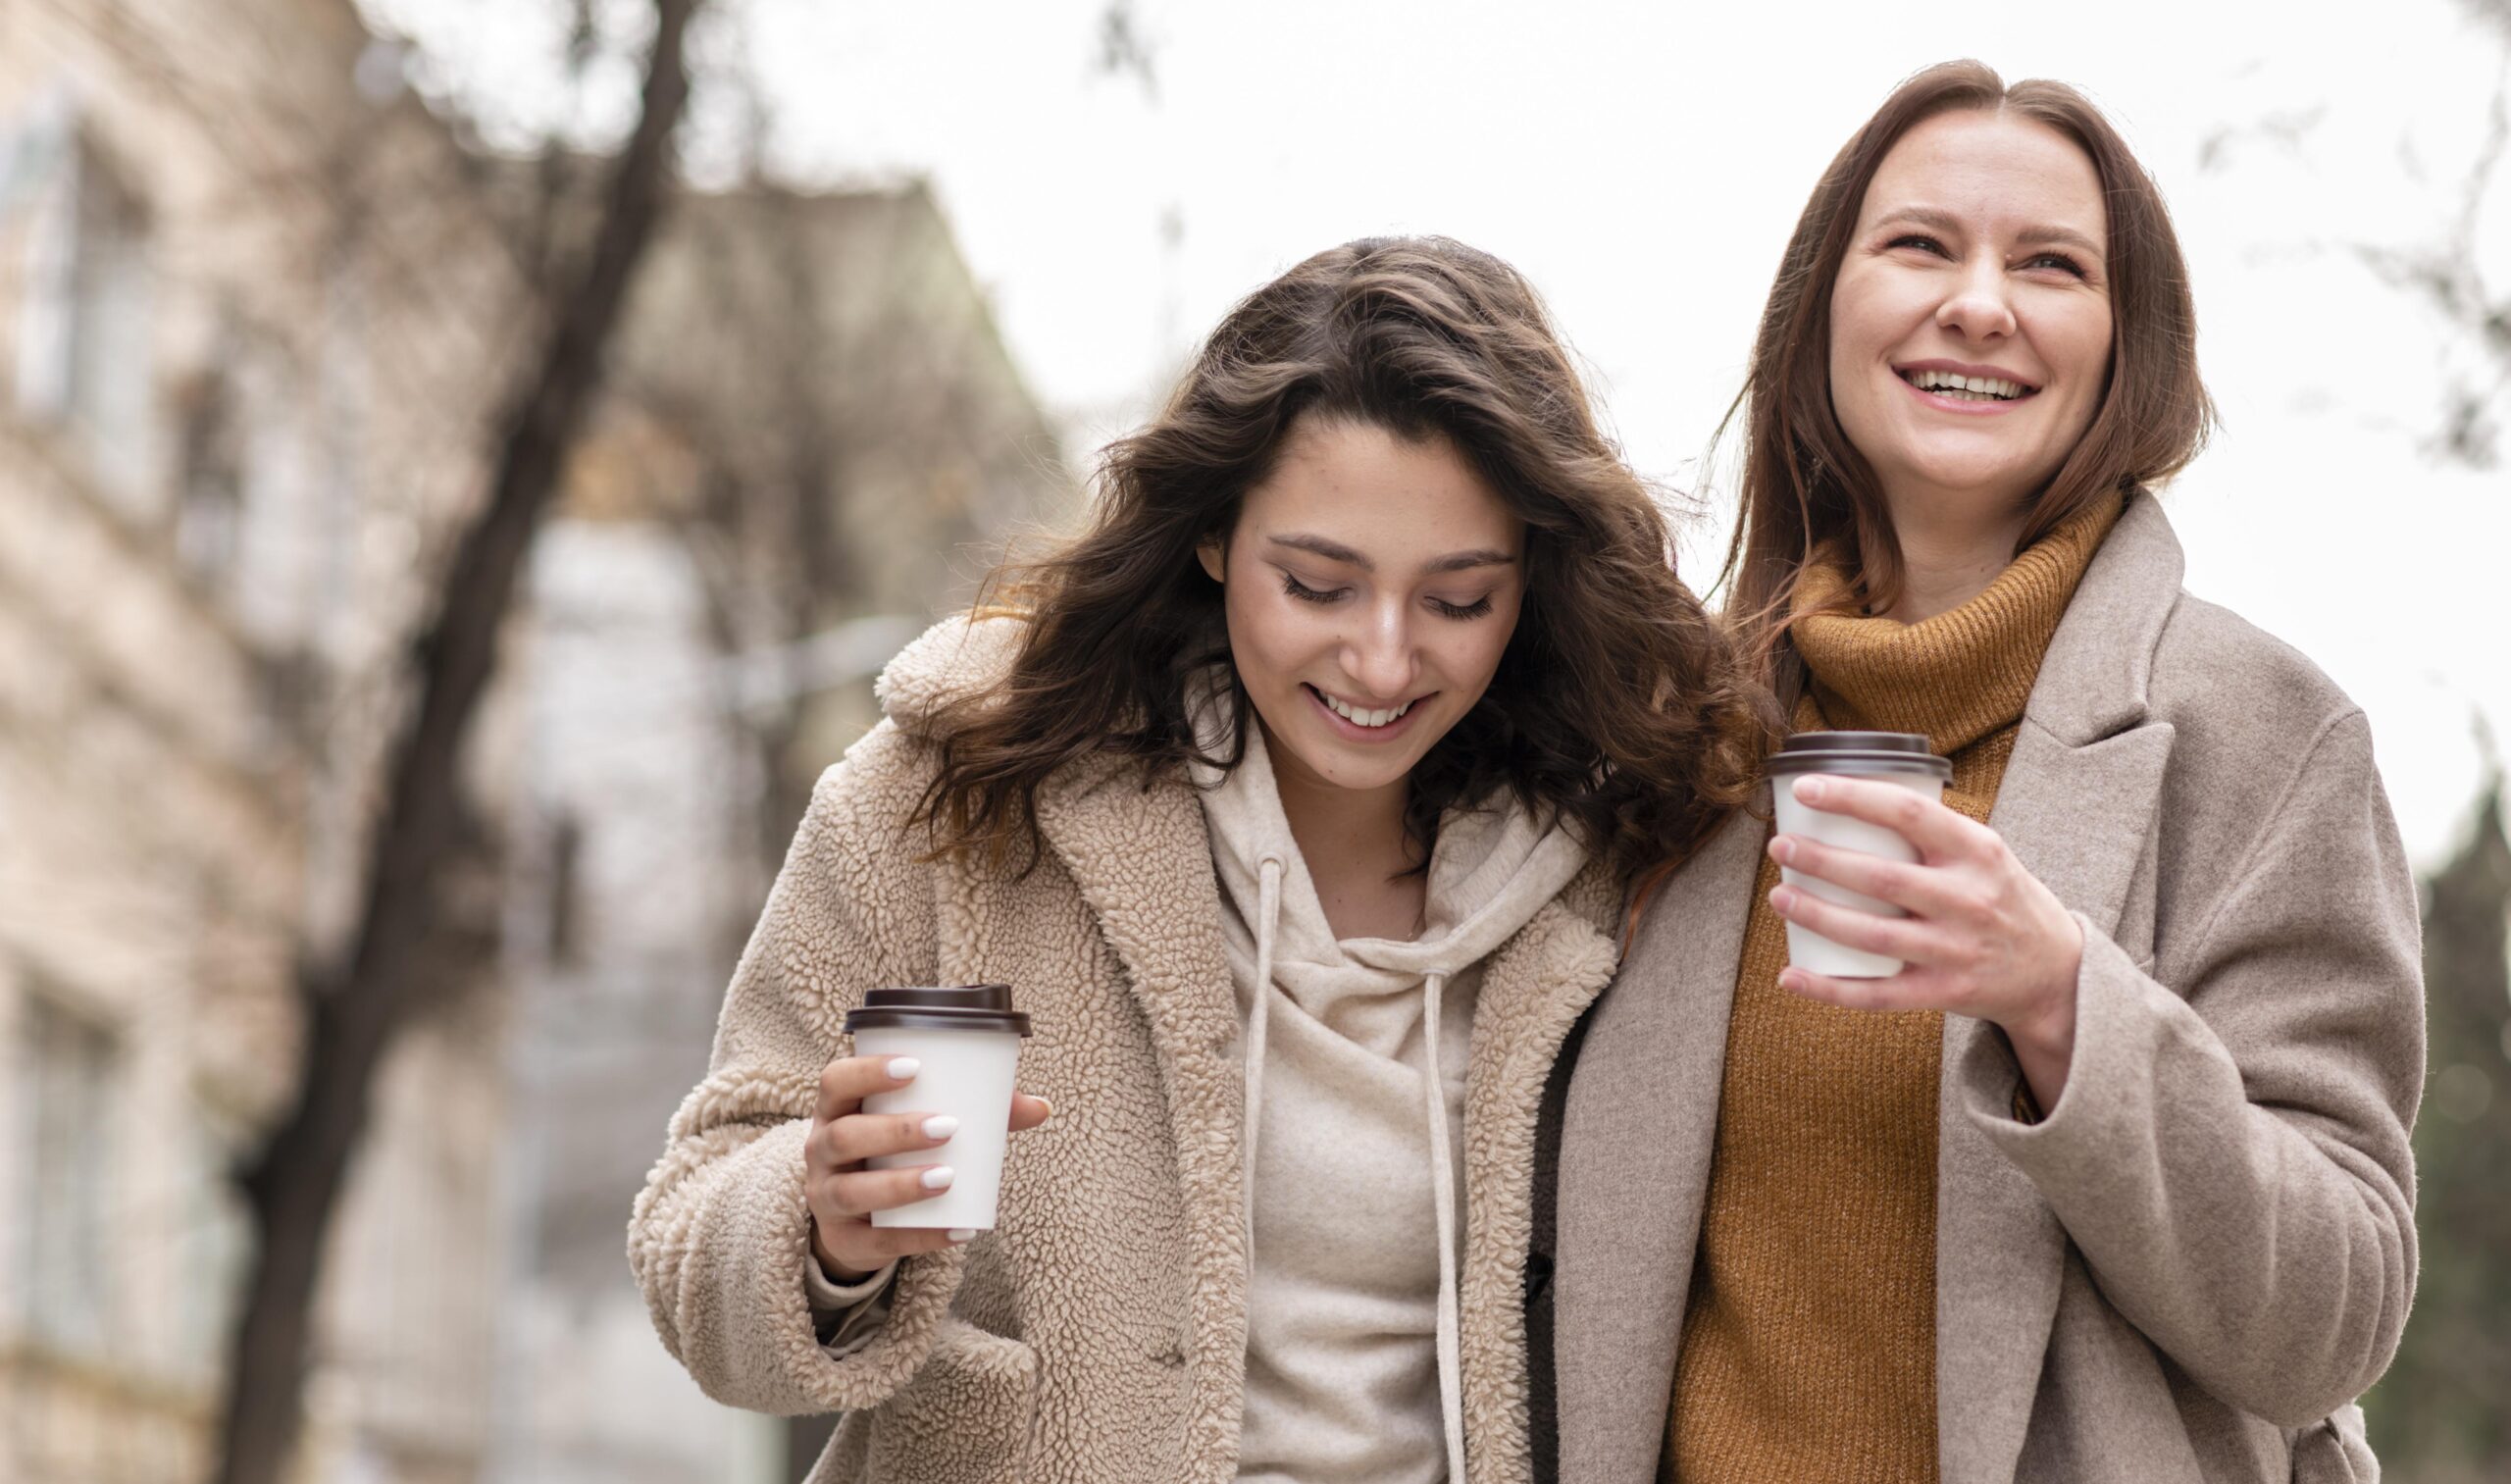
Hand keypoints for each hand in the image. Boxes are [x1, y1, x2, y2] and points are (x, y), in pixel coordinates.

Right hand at [805, 1054, 1053, 1281]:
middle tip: (949, 1126)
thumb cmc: (893, 1153)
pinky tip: (958, 1229)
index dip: (867, 1071)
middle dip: (896, 1131)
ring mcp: (826, 1197)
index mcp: (836, 1110)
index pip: (835, 1081)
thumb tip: (1041, 1107)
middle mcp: (821, 1151)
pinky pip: (877, 1242)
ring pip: (852, 1191)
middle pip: (845, 1136)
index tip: (915, 1067)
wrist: (857, 1219)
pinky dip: (920, 1237)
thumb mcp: (917, 1125)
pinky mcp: (843, 1240)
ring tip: (948, 1177)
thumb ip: (977, 1111)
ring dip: (901, 1184)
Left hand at [1765, 773, 2084, 1110]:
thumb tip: (1848, 797)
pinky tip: (1790, 975)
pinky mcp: (1944, 993)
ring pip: (1871, 936)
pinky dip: (1828, 988)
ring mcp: (1956, 951)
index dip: (1851, 797)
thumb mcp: (1986, 853)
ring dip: (1816, 916)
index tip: (1806, 789)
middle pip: (1880, 878)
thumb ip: (1931, 831)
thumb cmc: (2002, 897)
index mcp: (1978, 852)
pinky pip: (1877, 995)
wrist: (2056, 971)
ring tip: (1779, 896)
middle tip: (1780, 847)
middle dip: (1820, 860)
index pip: (1908, 813)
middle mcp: (1969, 900)